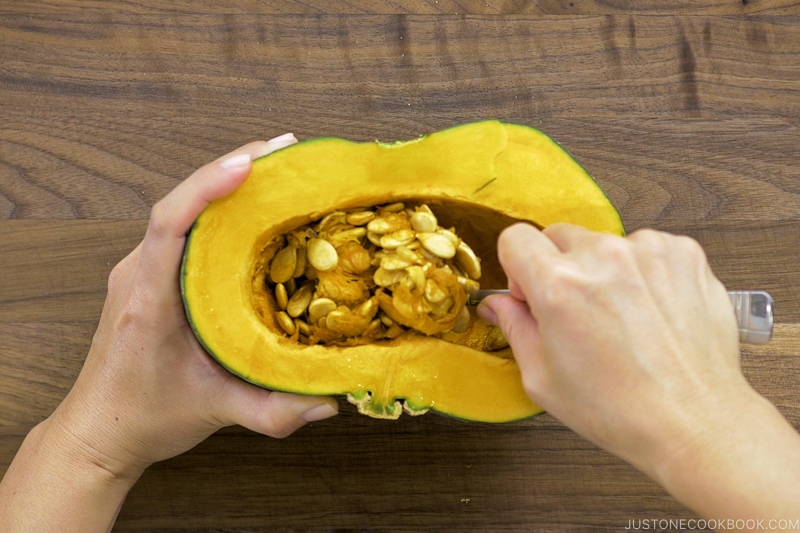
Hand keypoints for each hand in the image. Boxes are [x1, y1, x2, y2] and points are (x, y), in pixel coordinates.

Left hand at [49, 135, 338, 479]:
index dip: (206, 186)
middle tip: (287, 153)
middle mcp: (140, 274)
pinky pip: (184, 227)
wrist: (100, 429)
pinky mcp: (152, 275)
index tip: (250, 164)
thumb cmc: (144, 417)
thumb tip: (330, 400)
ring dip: (226, 184)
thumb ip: (272, 411)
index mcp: (148, 300)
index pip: (168, 223)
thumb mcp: (213, 413)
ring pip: (183, 210)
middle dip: (233, 169)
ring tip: (279, 169)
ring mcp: (142, 271)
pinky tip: (254, 207)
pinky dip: (218, 208)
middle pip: (180, 201)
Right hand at [477, 223, 744, 474]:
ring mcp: (648, 251)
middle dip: (560, 268)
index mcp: (559, 285)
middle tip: (577, 311)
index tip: (530, 292)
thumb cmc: (618, 409)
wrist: (693, 421)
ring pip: (605, 243)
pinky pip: (646, 249)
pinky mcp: (684, 254)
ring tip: (623, 318)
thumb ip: (514, 328)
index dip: (516, 267)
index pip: (516, 238)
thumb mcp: (543, 378)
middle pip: (559, 236)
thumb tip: (498, 303)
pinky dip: (643, 272)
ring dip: (605, 270)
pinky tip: (650, 312)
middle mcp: (603, 257)